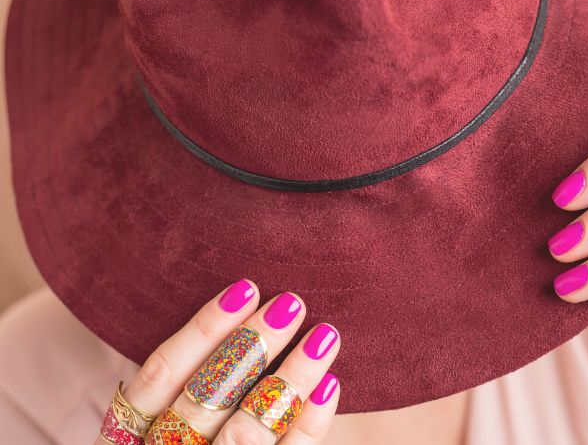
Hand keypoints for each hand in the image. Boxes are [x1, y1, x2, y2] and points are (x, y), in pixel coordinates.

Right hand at [96, 279, 339, 444]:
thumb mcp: (148, 437)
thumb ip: (171, 401)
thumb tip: (235, 323)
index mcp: (126, 442)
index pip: (159, 375)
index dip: (202, 329)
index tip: (245, 287)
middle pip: (204, 399)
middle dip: (252, 347)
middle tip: (292, 302)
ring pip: (245, 432)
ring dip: (288, 380)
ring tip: (325, 336)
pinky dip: (308, 426)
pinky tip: (331, 387)